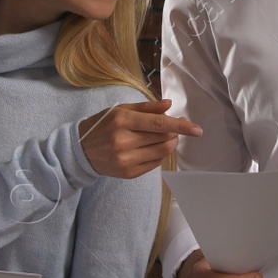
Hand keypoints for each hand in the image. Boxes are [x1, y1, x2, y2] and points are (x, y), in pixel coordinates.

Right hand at [78, 98, 201, 179]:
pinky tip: (152, 147)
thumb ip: (147, 107)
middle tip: (174, 127)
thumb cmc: (102, 126)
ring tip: (165, 136)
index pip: (159, 124)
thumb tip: (169, 104)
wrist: (80, 151)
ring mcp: (126, 160)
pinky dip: (159, 154)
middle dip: (174, 132)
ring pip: (162, 152)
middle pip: (163, 138)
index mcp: (122, 121)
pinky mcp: (128, 173)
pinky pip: (155, 164)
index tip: (197, 130)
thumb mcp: (120, 110)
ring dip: (170, 143)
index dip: (181, 126)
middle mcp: (124, 142)